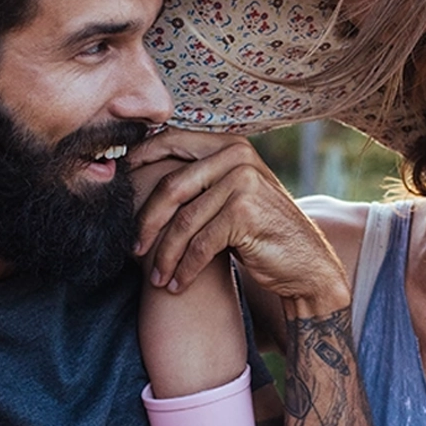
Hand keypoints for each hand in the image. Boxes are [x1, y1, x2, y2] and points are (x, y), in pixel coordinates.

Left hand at [129, 133, 349, 313]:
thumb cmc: (263, 232)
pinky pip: (199, 244)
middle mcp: (238, 157)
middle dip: (147, 222)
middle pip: (171, 186)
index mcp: (231, 144)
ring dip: (165, 256)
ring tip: (157, 277)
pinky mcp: (244, 213)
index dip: (140, 160)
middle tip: (134, 248)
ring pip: (183, 222)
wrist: (306, 265)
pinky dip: (184, 269)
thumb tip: (143, 172)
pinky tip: (177, 284)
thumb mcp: (234, 194)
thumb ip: (202, 179)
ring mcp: (243, 183)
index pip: (172, 141)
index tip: (119, 183)